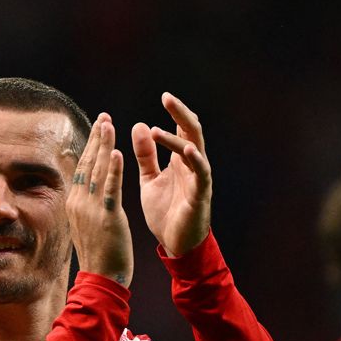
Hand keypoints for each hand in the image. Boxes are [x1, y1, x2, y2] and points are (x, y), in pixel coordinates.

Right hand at [66, 113, 133, 287]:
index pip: (82, 168)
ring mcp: (92, 209)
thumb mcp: (87, 225)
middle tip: (103, 116)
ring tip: (109, 124)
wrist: (102, 278)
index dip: (90, 146)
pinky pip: (111, 189)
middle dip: (96, 138)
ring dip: (104, 146)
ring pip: (98, 171)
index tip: (97, 127)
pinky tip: (118, 152)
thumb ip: (86, 205)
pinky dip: (114, 170)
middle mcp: (79, 202)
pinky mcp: (107, 217)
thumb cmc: (99, 254)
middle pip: (87, 163)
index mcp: (75, 203)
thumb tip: (85, 192)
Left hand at [131, 93, 212, 256]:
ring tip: (157, 131)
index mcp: (180, 160)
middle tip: (167, 97)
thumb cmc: (166, 212)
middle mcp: (192, 165)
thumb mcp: (150, 180)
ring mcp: (198, 179)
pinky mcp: (200, 195)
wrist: (176, 245)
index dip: (175, 112)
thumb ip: (146, 155)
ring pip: (196, 149)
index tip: (164, 96)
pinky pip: (202, 173)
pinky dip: (196, 160)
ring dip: (178, 138)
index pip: (181, 129)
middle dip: (181, 114)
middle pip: (192, 131)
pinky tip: (188, 150)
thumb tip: (139, 125)